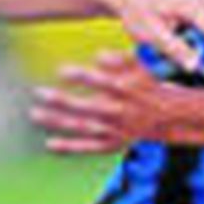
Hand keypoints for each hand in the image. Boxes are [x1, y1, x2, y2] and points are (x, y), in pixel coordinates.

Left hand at [30, 51, 165, 154]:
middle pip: (88, 108)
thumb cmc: (149, 85)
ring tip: (35, 113)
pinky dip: (70, 147)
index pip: (103, 83)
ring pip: (83, 127)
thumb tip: (98, 55)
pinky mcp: (113, 143)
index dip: (83, 77)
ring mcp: (115, 130)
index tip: (61, 70)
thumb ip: (120, 59)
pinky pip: (89, 147)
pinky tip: (49, 144)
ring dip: (58, 122)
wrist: (169, 117)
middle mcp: (120, 112)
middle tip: (38, 92)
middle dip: (62, 101)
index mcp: (127, 91)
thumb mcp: (142, 67)